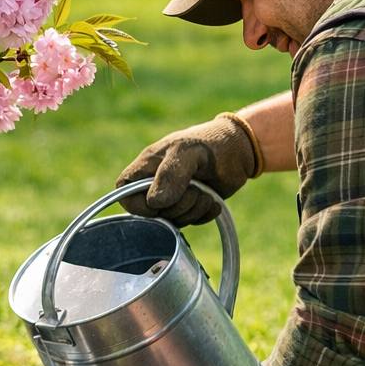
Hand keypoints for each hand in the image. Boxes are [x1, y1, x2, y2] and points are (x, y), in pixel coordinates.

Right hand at [115, 114, 257, 225]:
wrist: (240, 149)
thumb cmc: (211, 143)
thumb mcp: (189, 152)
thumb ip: (171, 174)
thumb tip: (155, 202)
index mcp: (147, 166)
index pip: (124, 192)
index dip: (137, 204)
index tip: (159, 203)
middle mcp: (156, 183)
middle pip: (150, 212)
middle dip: (176, 208)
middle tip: (195, 191)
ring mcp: (174, 197)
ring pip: (172, 220)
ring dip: (193, 211)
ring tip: (206, 193)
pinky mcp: (191, 207)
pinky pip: (191, 222)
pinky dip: (204, 215)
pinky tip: (213, 201)